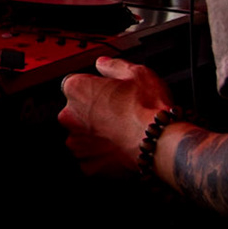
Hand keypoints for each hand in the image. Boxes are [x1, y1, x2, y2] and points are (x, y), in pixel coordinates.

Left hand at [57, 56, 175, 178]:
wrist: (158, 142)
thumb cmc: (147, 108)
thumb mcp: (135, 73)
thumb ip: (112, 66)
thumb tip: (103, 64)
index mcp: (76, 89)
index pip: (77, 85)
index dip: (96, 88)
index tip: (109, 93)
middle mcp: (69, 116)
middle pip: (77, 112)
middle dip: (93, 112)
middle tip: (118, 113)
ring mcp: (77, 142)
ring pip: (83, 135)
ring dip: (96, 134)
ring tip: (121, 131)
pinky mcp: (87, 164)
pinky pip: (92, 157)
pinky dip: (102, 154)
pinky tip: (120, 147)